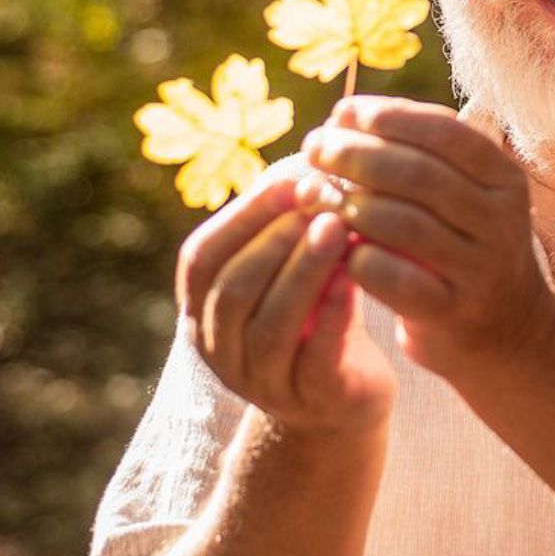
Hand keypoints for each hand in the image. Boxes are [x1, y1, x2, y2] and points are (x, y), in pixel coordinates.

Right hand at [176, 173, 397, 435]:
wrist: (341, 398)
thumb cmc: (315, 315)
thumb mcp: (290, 268)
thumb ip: (287, 224)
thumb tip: (310, 155)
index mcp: (201, 309)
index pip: (204, 256)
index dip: (245, 214)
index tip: (292, 174)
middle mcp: (219, 348)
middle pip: (234, 288)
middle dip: (276, 236)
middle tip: (320, 196)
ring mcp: (261, 381)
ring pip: (270, 323)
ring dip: (303, 269)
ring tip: (337, 228)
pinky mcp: (311, 400)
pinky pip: (314, 358)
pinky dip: (332, 315)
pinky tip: (353, 280)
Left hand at [296, 95, 554, 381]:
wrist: (506, 331)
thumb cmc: (462, 247)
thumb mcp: (463, 195)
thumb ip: (417, 156)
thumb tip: (344, 114)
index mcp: (504, 179)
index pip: (445, 132)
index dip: (389, 117)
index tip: (342, 112)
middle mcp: (501, 221)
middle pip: (420, 175)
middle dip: (357, 155)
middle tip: (315, 150)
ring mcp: (481, 268)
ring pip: (406, 223)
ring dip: (351, 205)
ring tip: (316, 196)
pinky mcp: (454, 312)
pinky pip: (397, 278)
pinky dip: (359, 258)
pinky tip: (338, 250)